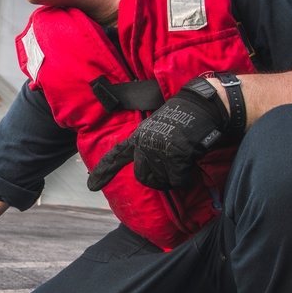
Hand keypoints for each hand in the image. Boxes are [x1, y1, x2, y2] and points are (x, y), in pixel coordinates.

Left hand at [87, 77, 229, 191]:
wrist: (200, 106)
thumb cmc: (182, 119)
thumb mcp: (156, 129)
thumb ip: (148, 147)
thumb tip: (149, 171)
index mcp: (138, 137)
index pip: (116, 156)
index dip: (104, 172)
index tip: (91, 186)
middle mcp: (143, 144)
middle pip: (143, 178)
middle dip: (157, 181)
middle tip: (172, 173)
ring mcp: (157, 150)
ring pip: (162, 181)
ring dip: (175, 178)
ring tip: (183, 161)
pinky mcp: (174, 156)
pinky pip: (178, 181)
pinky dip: (185, 180)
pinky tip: (190, 168)